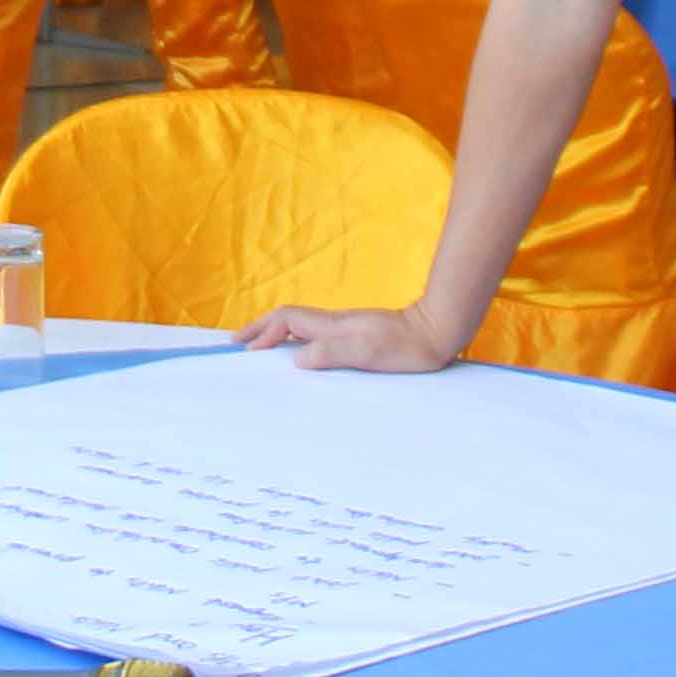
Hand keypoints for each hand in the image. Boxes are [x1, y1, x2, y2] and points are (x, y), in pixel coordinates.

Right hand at [239, 299, 459, 372]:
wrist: (436, 332)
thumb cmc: (406, 347)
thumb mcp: (370, 353)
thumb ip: (333, 352)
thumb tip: (297, 359)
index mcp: (333, 326)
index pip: (287, 320)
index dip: (263, 331)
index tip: (244, 348)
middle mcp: (335, 323)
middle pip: (288, 317)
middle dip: (261, 327)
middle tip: (238, 341)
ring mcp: (345, 327)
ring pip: (300, 324)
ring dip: (275, 332)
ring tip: (259, 346)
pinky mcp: (356, 334)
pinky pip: (314, 333)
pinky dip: (295, 338)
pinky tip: (298, 351)